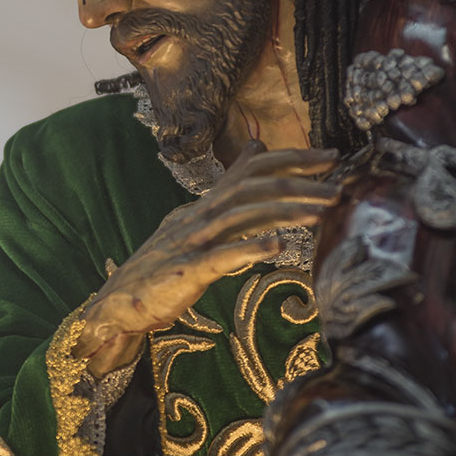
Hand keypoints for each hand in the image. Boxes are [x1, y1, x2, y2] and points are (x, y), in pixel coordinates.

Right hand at [73, 142, 339, 376]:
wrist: (118, 304)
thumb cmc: (163, 268)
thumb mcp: (197, 227)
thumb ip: (228, 194)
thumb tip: (255, 151)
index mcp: (202, 207)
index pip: (248, 170)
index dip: (288, 160)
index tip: (329, 158)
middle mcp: (197, 217)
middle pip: (248, 186)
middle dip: (296, 181)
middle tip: (337, 181)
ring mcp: (189, 243)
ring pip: (238, 215)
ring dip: (282, 211)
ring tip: (319, 212)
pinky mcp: (185, 272)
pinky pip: (220, 256)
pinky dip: (250, 247)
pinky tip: (280, 246)